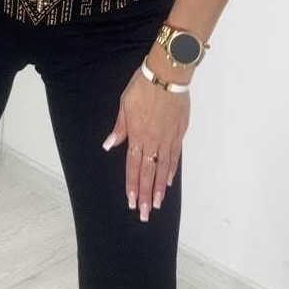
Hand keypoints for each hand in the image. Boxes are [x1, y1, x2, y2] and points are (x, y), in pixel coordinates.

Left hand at [102, 64, 189, 220]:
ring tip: (158, 204)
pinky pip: (175, 156)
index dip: (133, 185)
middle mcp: (153, 140)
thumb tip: (109, 145)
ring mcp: (167, 138)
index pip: (133, 166)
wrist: (167, 74)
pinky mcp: (179, 132)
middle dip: (146, 195)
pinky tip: (169, 181)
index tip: (132, 202)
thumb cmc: (143, 85)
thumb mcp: (125, 103)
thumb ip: (120, 127)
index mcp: (137, 134)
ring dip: (160, 188)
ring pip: (163, 168)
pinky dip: (171, 170)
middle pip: (148, 172)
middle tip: (146, 214)